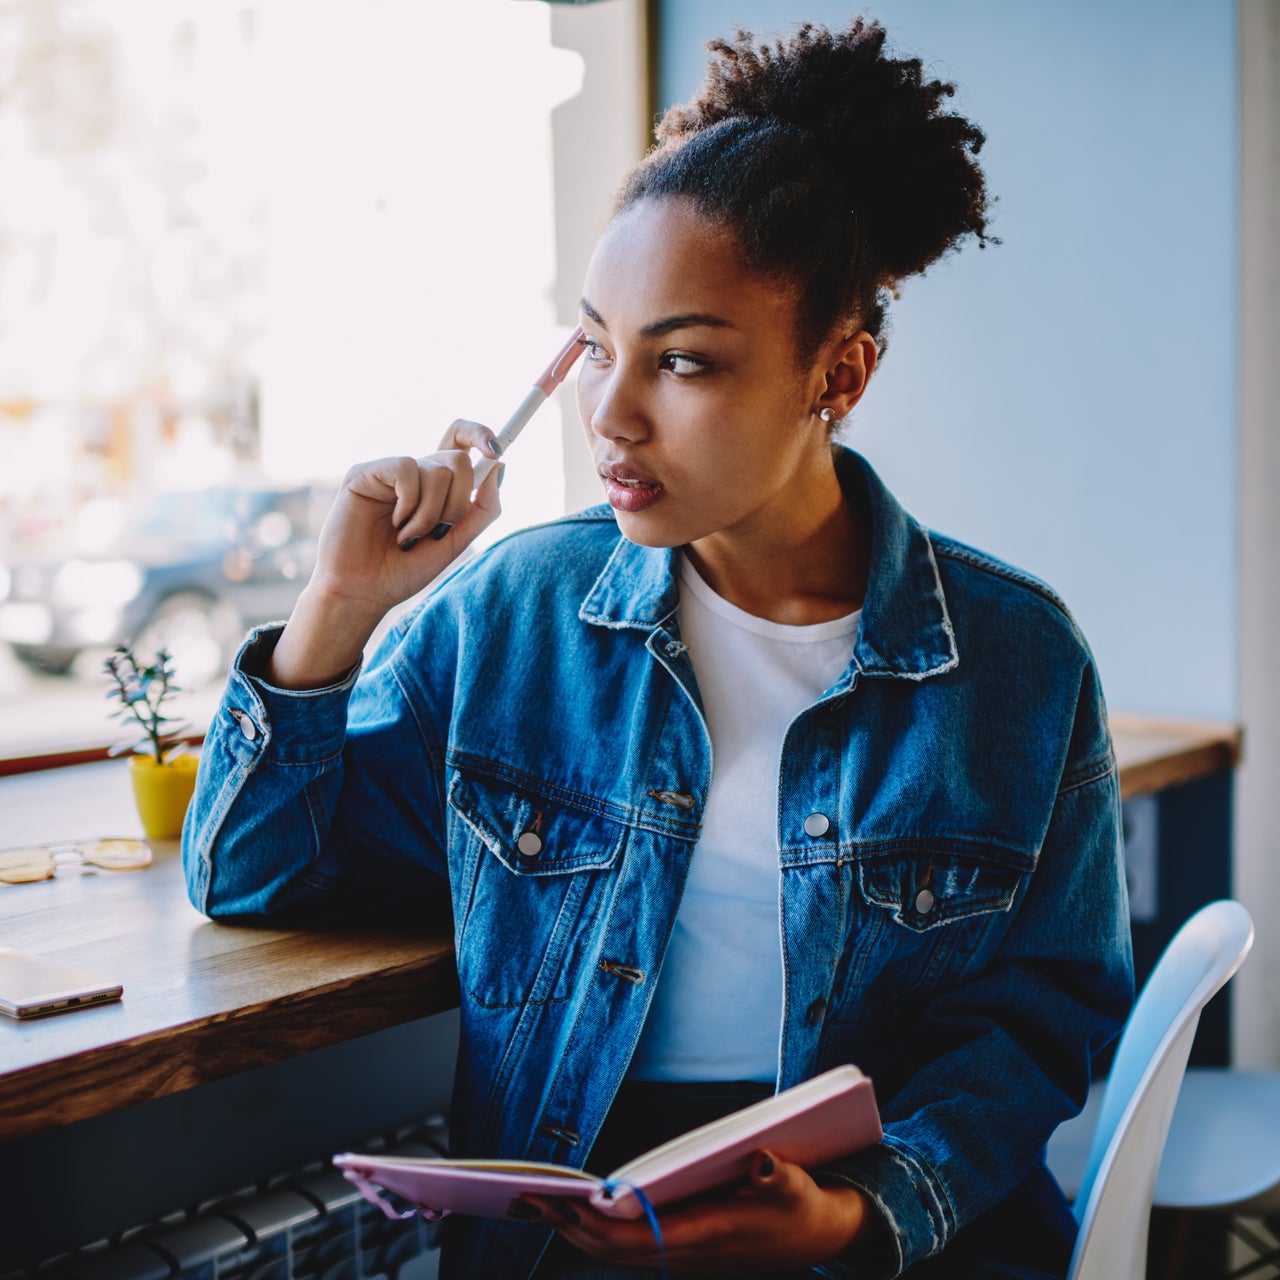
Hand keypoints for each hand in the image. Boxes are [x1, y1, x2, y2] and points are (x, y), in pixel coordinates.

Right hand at [269, 420, 501, 688]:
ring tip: (409, 536)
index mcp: (435, 487)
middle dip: (458, 502)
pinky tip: (394, 524)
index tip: (496, 449)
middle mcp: (413, 475)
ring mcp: (388, 473)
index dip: (479, 435)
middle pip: (457, 460)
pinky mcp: (364, 473)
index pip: (459, 443)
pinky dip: (409, 503)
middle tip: (437, 530)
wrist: (364, 592)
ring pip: (437, 470)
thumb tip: (499, 465)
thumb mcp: (455, 542)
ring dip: (431, 514)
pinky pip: (406, 469)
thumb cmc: (404, 570)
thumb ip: (481, 508)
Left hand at [518, 1151, 868, 1274]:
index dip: (596, 1226)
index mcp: (705, 1235)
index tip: (562, 1203)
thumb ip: (778, 1173)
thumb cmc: (801, 1205)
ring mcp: (679, 1254)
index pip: (636, 1240)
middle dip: (565, 1226)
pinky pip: (624, 1247)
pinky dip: (592, 1231)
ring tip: (533, 1202)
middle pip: (611, 1250)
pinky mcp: (679, 1248)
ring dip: (571, 1230)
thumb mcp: (796, 1185)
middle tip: (521, 1198)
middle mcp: (684, 1252)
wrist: (816, 1236)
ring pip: (613, 1252)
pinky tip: (572, 1213)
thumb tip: (763, 1160)